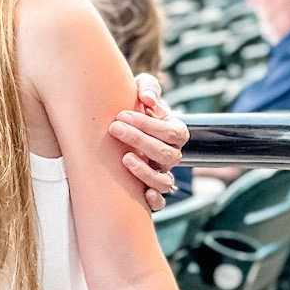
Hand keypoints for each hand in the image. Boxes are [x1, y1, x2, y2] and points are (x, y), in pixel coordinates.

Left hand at [110, 74, 188, 213]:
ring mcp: (162, 173)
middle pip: (166, 153)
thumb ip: (147, 88)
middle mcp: (172, 154)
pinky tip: (143, 194)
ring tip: (125, 159)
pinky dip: (155, 200)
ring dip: (145, 172)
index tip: (121, 115)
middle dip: (139, 140)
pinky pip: (160, 201)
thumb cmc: (135, 106)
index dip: (147, 124)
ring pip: (164, 180)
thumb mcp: (141, 90)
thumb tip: (147, 99)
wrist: (122, 126)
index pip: (170, 131)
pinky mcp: (151, 189)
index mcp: (175, 131)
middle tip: (114, 128)